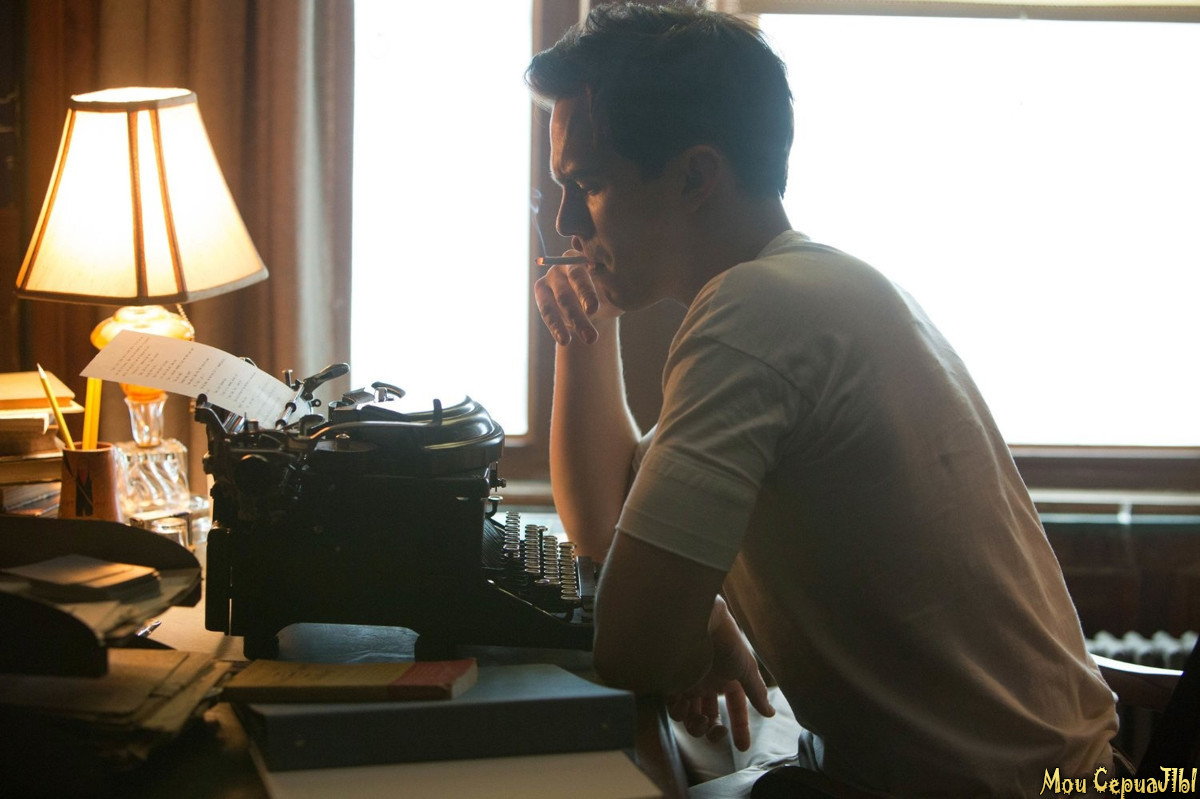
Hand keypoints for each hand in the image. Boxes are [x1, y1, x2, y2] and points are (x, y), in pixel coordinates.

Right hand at [533, 251, 619, 345]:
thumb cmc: (610, 294)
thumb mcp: (617, 292)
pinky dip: (556, 327)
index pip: (589, 266)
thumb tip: (620, 286)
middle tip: (594, 314)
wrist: (595, 308)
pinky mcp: (541, 291)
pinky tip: (565, 340)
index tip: (595, 305)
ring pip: (561, 298)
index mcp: (588, 255)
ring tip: (589, 339)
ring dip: (574, 319)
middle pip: (575, 279)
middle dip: (585, 298)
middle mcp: (567, 262)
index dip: (590, 286)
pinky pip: (547, 311)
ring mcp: (551, 276)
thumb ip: (617, 288)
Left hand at [668, 597, 774, 751]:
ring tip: (701, 720)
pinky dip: (679, 713)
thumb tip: (770, 712)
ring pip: (691, 716)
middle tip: (718, 733)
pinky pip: (674, 707)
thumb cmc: (727, 642)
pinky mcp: (674, 682)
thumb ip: (757, 692)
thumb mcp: (746, 668)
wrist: (702, 622)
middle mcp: (709, 683)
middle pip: (710, 716)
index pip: (735, 707)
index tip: (742, 747)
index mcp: (729, 679)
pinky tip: (685, 707)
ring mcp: (691, 683)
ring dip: (697, 726)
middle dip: (713, 731)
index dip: (739, 727)